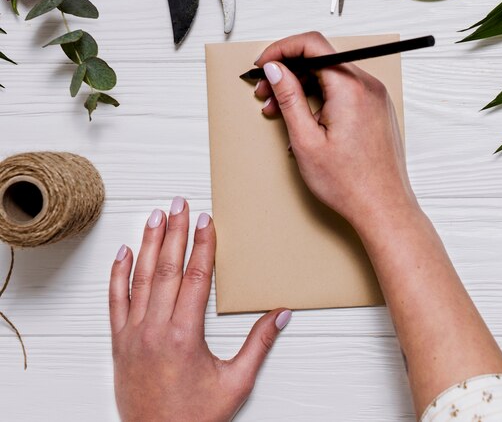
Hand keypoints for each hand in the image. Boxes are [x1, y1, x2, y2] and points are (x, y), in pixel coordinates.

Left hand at [109, 197, 291, 421]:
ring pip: (140, 278)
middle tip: (179, 203)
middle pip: (167, 268)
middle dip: (174, 231)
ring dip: (148, 244)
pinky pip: (115, 301)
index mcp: (186, 334)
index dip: (203, 244)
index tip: (206, 220)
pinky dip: (117, 275)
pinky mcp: (119, 343)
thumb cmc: (196, 417)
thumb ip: (259, 344)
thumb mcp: (236, 382)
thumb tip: (281, 314)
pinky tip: (123, 253)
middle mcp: (156, 328)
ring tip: (154, 216)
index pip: (195, 276)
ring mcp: (134, 334)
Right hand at [255, 32, 417, 229]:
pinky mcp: (376, 109)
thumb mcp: (306, 139)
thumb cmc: (350, 183)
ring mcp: (375, 97)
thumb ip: (288, 97)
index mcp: (350, 88)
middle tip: (264, 94)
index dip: (281, 49)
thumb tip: (275, 69)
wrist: (383, 208)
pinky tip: (305, 120)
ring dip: (302, 88)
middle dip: (287, 73)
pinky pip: (343, 91)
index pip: (312, 44)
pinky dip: (320, 99)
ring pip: (330, 77)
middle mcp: (367, 86)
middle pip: (320, 60)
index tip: (264, 64)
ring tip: (280, 112)